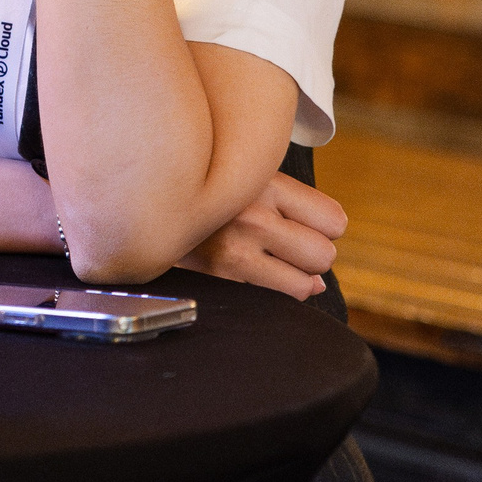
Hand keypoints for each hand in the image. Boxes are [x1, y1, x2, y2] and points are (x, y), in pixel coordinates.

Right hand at [175, 172, 345, 301]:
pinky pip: (273, 302)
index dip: (322, 226)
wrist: (145, 202)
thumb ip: (293, 213)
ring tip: (262, 260)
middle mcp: (251, 218)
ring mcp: (234, 254)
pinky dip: (267, 294)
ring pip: (304, 286)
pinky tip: (246, 274)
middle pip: (325, 256)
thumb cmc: (208, 191)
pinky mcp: (219, 281)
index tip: (297, 221)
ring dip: (289, 278)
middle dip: (308, 255)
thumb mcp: (250, 179)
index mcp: (264, 183)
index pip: (336, 222)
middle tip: (279, 244)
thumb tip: (318, 283)